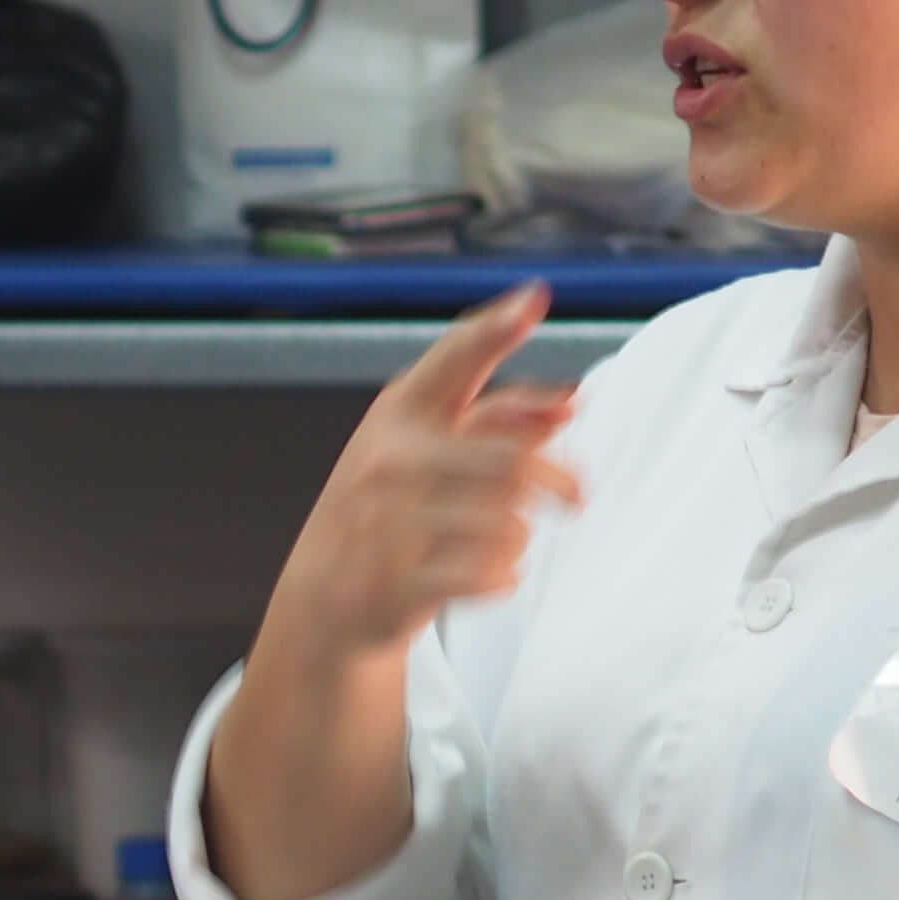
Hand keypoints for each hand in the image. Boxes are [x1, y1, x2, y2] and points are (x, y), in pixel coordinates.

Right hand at [269, 285, 582, 662]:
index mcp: (398, 414)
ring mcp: (383, 524)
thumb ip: (500, 419)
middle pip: (512, 461)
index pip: (453, 361)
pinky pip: (488, 575)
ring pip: (507, 523)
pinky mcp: (394, 585)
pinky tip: (493, 577)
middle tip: (576, 496)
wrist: (323, 600)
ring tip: (502, 544)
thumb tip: (570, 403)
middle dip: (557, 480)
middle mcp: (386, 460)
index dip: (494, 330)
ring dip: (520, 536)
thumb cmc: (387, 512)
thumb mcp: (428, 452)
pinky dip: (504, 578)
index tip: (534, 299)